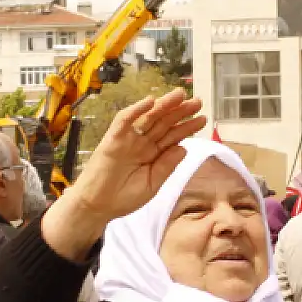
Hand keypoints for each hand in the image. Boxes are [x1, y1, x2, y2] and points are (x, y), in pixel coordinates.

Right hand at [42, 89, 205, 260]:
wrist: (97, 206)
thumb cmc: (123, 198)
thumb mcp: (152, 184)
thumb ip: (166, 166)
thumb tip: (183, 148)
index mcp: (153, 154)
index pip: (173, 136)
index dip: (187, 127)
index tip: (203, 119)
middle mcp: (142, 143)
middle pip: (164, 123)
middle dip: (180, 112)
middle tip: (197, 101)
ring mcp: (128, 140)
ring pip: (148, 118)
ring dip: (163, 105)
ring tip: (180, 95)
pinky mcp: (113, 139)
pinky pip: (124, 121)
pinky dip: (135, 111)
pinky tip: (149, 102)